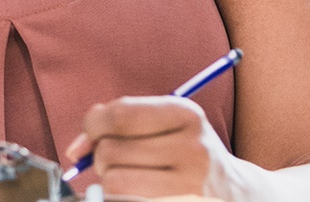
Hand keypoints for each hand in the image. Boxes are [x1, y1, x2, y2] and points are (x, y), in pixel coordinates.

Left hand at [65, 96, 238, 199]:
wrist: (233, 193)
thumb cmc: (185, 154)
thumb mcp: (167, 124)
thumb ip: (119, 123)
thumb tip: (76, 150)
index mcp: (187, 115)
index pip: (119, 115)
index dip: (94, 125)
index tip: (94, 134)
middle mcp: (193, 150)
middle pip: (110, 152)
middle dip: (103, 158)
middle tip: (122, 162)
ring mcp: (189, 187)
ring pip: (112, 183)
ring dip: (111, 183)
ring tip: (131, 180)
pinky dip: (119, 198)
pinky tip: (137, 194)